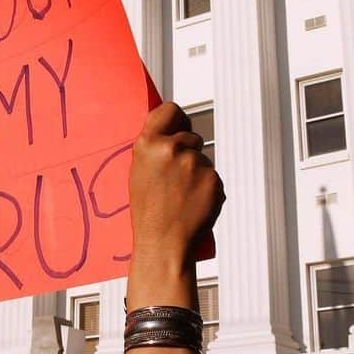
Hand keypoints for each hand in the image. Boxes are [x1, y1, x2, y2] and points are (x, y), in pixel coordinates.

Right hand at [129, 103, 224, 268]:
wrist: (163, 243)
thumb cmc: (148, 213)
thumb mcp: (139, 173)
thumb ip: (154, 149)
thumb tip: (171, 132)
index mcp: (148, 143)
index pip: (170, 110)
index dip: (178, 118)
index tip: (180, 126)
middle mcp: (171, 148)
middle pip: (192, 136)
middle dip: (189, 152)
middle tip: (177, 178)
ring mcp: (194, 163)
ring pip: (204, 159)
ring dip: (198, 174)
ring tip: (181, 196)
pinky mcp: (213, 179)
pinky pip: (214, 178)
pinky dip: (208, 190)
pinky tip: (194, 203)